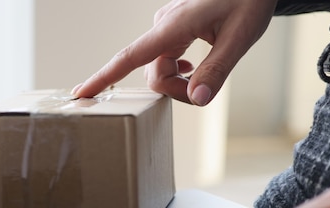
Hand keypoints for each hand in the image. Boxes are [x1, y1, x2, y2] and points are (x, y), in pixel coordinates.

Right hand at [72, 0, 276, 105]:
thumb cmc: (248, 0)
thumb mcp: (240, 37)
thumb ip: (217, 70)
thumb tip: (197, 100)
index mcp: (173, 26)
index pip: (130, 57)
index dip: (103, 77)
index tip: (80, 93)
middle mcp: (163, 26)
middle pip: (152, 74)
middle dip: (175, 90)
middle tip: (204, 92)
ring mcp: (166, 27)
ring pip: (159, 69)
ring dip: (178, 82)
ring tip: (204, 77)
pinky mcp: (173, 28)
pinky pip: (165, 59)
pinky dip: (177, 72)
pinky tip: (192, 70)